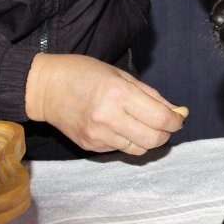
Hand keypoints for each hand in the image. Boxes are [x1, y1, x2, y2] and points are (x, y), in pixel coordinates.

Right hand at [24, 53, 185, 154]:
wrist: (45, 88)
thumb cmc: (84, 74)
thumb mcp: (121, 75)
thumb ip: (151, 95)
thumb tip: (176, 112)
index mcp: (118, 94)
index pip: (160, 118)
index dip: (175, 121)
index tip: (178, 118)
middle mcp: (108, 118)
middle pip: (154, 139)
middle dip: (165, 133)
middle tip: (164, 123)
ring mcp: (98, 135)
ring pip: (140, 149)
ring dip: (148, 139)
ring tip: (141, 124)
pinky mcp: (90, 146)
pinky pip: (121, 149)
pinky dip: (128, 140)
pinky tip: (120, 126)